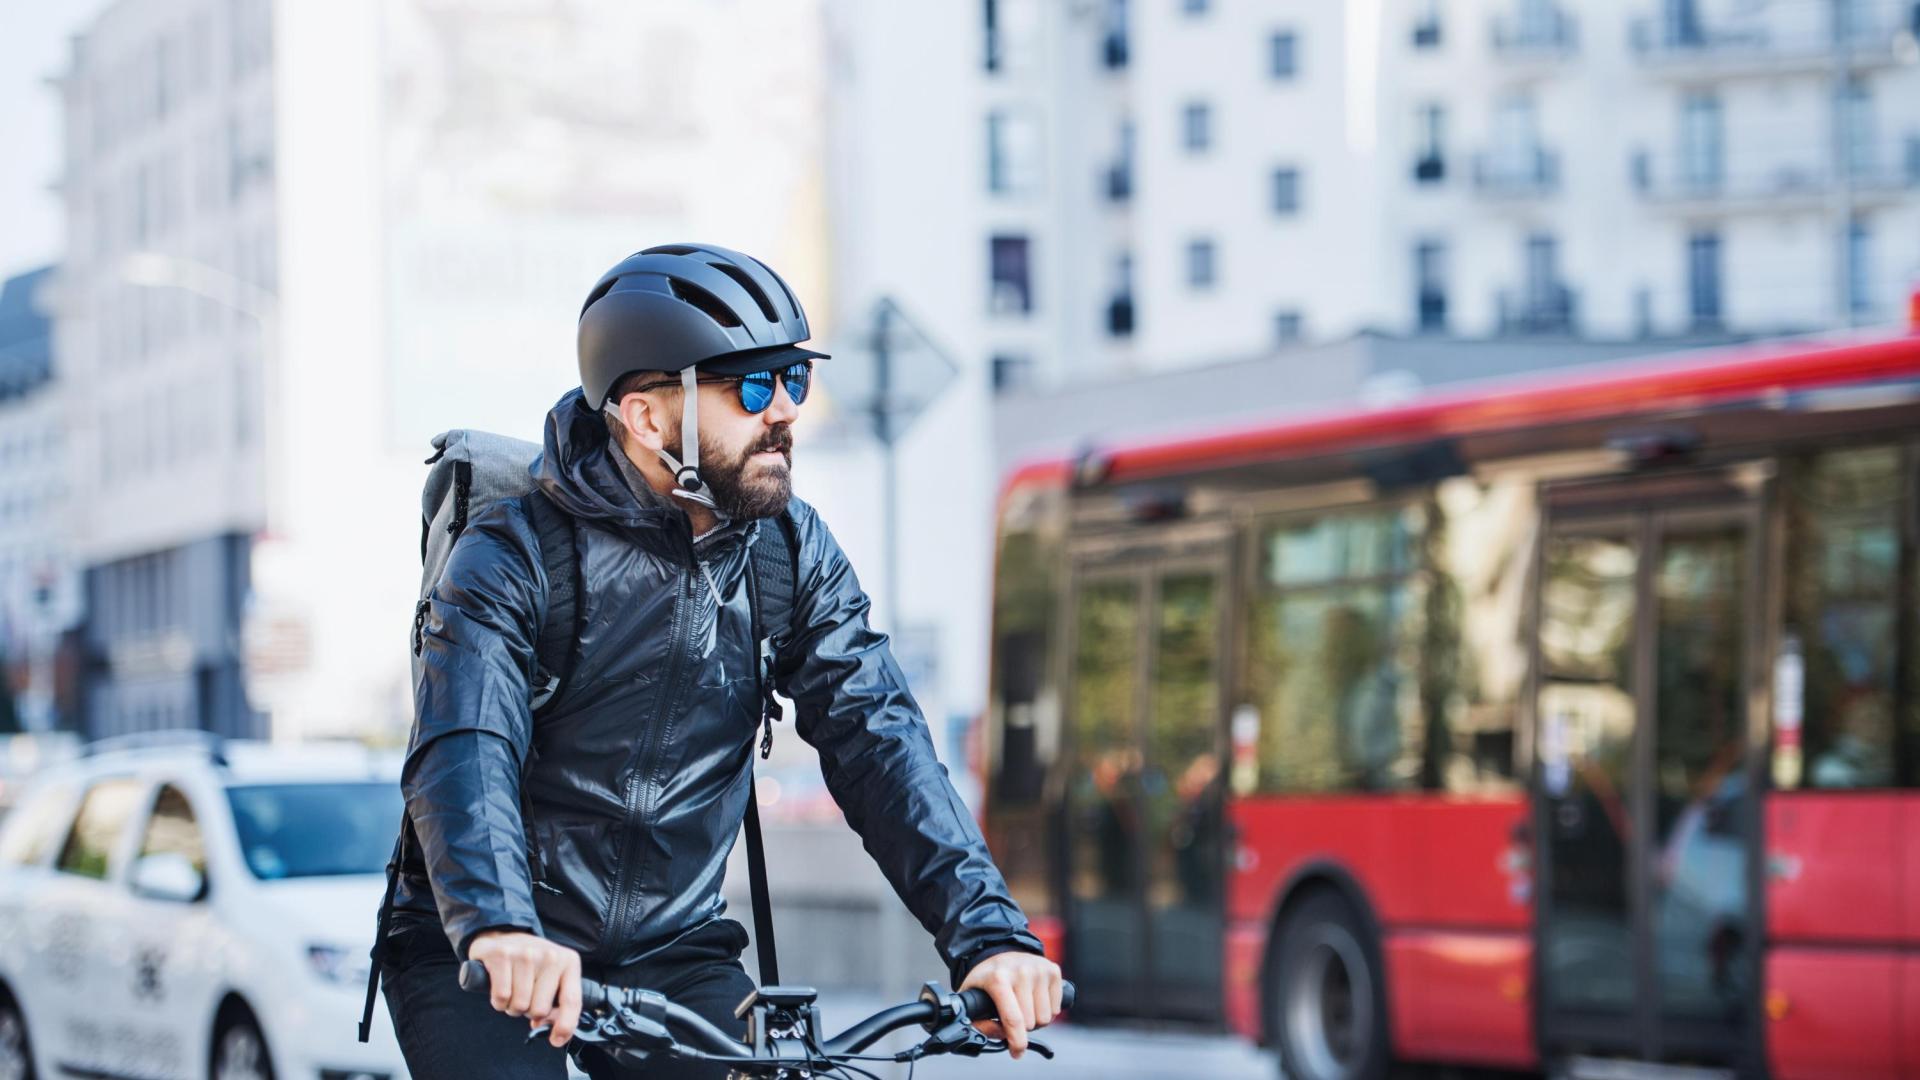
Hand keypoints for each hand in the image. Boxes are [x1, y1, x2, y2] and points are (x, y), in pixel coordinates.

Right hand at [467, 930, 582, 1047]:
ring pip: (519, 1006)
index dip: (565, 1026)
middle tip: (525, 997)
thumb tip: (546, 1026)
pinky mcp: (501, 956)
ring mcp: (526, 955)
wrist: (501, 934)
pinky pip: (501, 998)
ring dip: (512, 1007)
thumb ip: (556, 1001)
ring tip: (512, 990)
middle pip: (540, 1010)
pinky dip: (498, 1002)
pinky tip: (500, 988)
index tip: (556, 1040)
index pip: (572, 1000)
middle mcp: (550, 956)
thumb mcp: (551, 975)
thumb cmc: (530, 961)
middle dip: (529, 1012)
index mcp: (568, 961)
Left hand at [957, 951, 1062, 1059]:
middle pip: (1031, 1023)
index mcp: (998, 979)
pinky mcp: (1053, 970)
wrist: (1000, 951)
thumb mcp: (971, 997)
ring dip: (1035, 1020)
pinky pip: (1056, 1008)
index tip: (1017, 1053)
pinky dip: (1047, 1010)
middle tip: (1013, 1018)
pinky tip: (1034, 1000)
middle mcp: (1021, 972)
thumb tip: (1000, 1035)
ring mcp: (1039, 970)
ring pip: (1046, 1018)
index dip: (1017, 1043)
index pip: (1013, 1019)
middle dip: (1022, 1028)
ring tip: (1024, 1008)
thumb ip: (978, 1022)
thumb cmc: (986, 978)